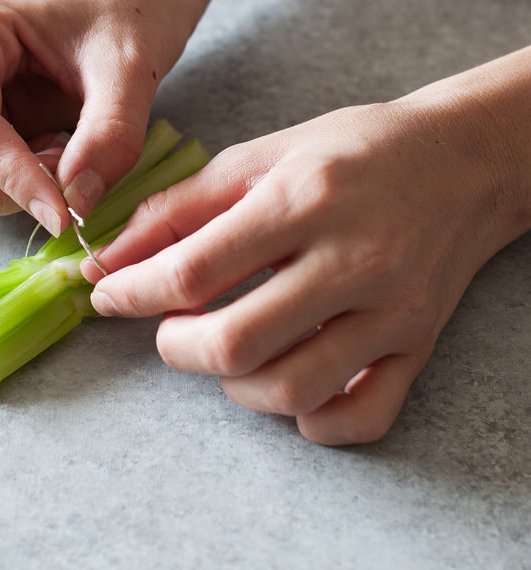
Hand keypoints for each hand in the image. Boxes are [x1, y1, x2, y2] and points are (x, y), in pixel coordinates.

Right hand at [0, 0, 198, 233]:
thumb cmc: (131, 12)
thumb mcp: (132, 70)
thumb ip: (110, 137)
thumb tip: (77, 204)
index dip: (13, 181)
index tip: (67, 215)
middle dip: (2, 188)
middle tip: (71, 177)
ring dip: (3, 189)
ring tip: (66, 155)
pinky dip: (6, 185)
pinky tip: (54, 153)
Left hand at [86, 97, 518, 444]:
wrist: (463, 161)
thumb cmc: (356, 149)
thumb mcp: (264, 154)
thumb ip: (183, 206)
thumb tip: (111, 256)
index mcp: (306, 199)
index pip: (196, 268)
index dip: (133, 290)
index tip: (107, 293)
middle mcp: (354, 259)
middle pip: (237, 343)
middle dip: (176, 347)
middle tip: (169, 326)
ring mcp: (392, 311)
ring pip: (292, 391)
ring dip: (235, 384)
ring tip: (228, 347)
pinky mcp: (417, 346)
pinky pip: (361, 418)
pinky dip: (312, 420)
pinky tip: (289, 379)